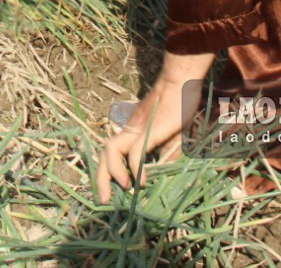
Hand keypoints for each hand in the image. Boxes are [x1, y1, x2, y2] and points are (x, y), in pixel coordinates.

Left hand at [95, 51, 214, 201]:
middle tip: (102, 199)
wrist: (180, 80)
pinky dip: (135, 168)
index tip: (111, 190)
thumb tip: (162, 172)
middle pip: (105, 153)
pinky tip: (141, 182)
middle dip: (100, 177)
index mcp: (133, 132)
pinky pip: (135, 151)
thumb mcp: (174, 136)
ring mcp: (136, 129)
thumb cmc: (178, 104)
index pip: (112, 153)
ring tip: (124, 188)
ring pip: (111, 150)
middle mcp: (129, 130)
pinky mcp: (147, 130)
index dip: (108, 171)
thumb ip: (166, 153)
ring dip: (112, 173)